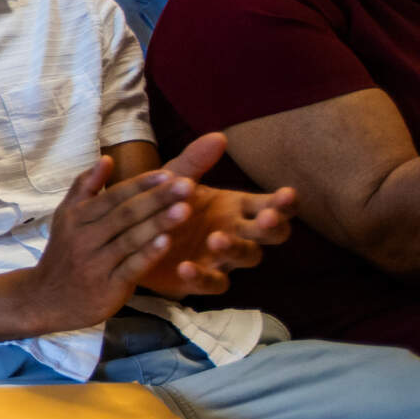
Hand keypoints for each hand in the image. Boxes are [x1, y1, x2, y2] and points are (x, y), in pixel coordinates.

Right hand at [22, 157, 197, 330]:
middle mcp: (84, 237)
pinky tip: (168, 242)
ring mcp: (96, 263)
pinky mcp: (107, 286)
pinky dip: (148, 254)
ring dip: (158, 223)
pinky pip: (130, 267)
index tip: (168, 174)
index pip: (114, 196)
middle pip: (125, 214)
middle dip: (157, 199)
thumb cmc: (64, 254)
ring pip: (130, 239)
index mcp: (77, 217)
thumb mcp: (65, 217)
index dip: (141, 184)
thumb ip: (85, 187)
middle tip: (187, 185)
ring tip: (186, 209)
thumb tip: (105, 159)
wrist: (45, 299)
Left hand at [137, 133, 297, 296]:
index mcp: (238, 205)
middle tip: (266, 219)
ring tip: (217, 237)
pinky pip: (214, 282)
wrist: (133, 233)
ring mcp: (224, 257)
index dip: (285, 202)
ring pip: (248, 256)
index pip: (274, 204)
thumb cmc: (164, 201)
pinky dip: (203, 276)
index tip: (286, 194)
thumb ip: (194, 161)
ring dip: (237, 247)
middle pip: (273, 233)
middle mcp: (238, 231)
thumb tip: (219, 136)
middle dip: (274, 226)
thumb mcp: (174, 179)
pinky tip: (186, 266)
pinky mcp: (203, 278)